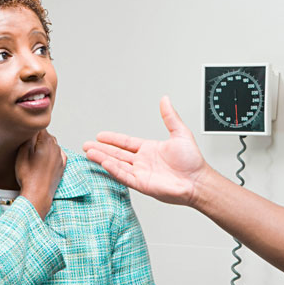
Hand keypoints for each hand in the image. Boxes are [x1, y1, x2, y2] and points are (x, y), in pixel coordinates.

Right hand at [15, 129, 66, 218]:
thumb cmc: (28, 176)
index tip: (25, 136)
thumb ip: (28, 138)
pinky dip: (52, 154)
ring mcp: (60, 158)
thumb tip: (32, 128)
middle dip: (38, 138)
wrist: (38, 194)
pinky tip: (45, 158)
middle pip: (47, 135)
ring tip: (35, 154)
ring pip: (53, 145)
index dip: (31, 131)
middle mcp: (56, 148)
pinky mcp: (62, 166)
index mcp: (47, 142)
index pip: (40, 128)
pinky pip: (58, 155)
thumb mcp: (22, 153)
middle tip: (28, 146)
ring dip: (45, 146)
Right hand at [83, 96, 208, 206]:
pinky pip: (123, 175)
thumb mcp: (180, 133)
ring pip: (117, 164)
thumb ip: (169, 117)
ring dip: (102, 158)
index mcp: (150, 149)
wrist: (197, 181)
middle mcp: (143, 161)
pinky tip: (103, 162)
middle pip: (117, 153)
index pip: (126, 143)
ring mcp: (141, 173)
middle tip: (87, 145)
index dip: (113, 139)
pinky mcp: (142, 184)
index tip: (100, 136)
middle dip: (101, 149)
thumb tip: (165, 100)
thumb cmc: (192, 162)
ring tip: (89, 152)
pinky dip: (113, 169)